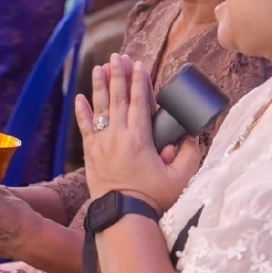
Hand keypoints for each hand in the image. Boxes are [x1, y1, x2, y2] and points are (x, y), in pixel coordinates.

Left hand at [74, 55, 201, 210]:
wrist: (122, 216)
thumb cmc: (152, 199)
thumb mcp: (179, 178)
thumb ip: (189, 155)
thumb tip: (190, 137)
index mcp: (139, 138)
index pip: (140, 101)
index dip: (139, 80)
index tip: (139, 64)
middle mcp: (118, 135)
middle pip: (118, 98)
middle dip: (118, 74)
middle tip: (118, 56)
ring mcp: (102, 143)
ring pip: (100, 108)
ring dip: (100, 85)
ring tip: (100, 67)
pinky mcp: (91, 154)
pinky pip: (85, 127)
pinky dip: (83, 112)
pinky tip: (81, 98)